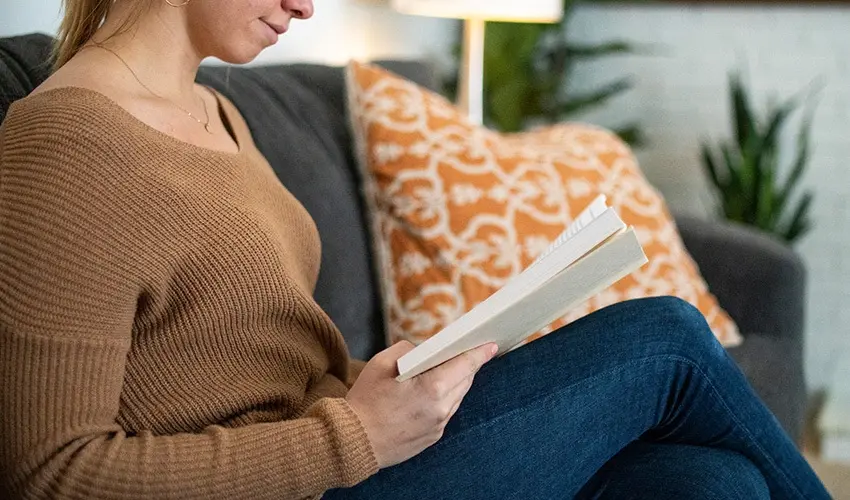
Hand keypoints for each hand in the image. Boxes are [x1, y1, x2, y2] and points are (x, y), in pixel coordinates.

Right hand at [346, 341, 496, 468]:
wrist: (353, 440)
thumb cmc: (365, 399)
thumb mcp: (382, 362)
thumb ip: (408, 350)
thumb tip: (423, 352)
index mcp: (432, 387)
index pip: (465, 365)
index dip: (480, 353)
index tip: (492, 345)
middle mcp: (441, 409)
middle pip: (465, 381)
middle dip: (468, 365)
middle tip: (471, 351)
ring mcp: (438, 426)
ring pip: (457, 398)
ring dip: (457, 382)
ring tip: (455, 369)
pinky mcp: (432, 437)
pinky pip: (446, 412)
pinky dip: (444, 399)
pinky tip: (437, 391)